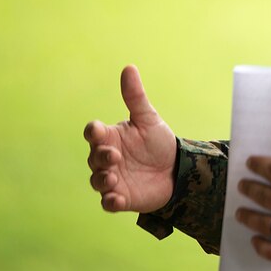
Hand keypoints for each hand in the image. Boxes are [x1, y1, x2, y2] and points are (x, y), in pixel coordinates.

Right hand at [84, 64, 176, 212]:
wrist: (178, 169)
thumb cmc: (158, 142)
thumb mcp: (148, 118)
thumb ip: (135, 97)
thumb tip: (128, 67)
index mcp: (110, 137)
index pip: (93, 133)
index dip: (93, 132)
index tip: (98, 131)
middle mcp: (107, 158)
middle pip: (93, 157)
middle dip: (101, 157)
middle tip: (115, 156)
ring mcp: (112, 179)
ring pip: (97, 180)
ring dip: (102, 179)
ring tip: (113, 177)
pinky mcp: (121, 197)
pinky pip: (108, 202)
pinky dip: (110, 201)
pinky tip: (116, 199)